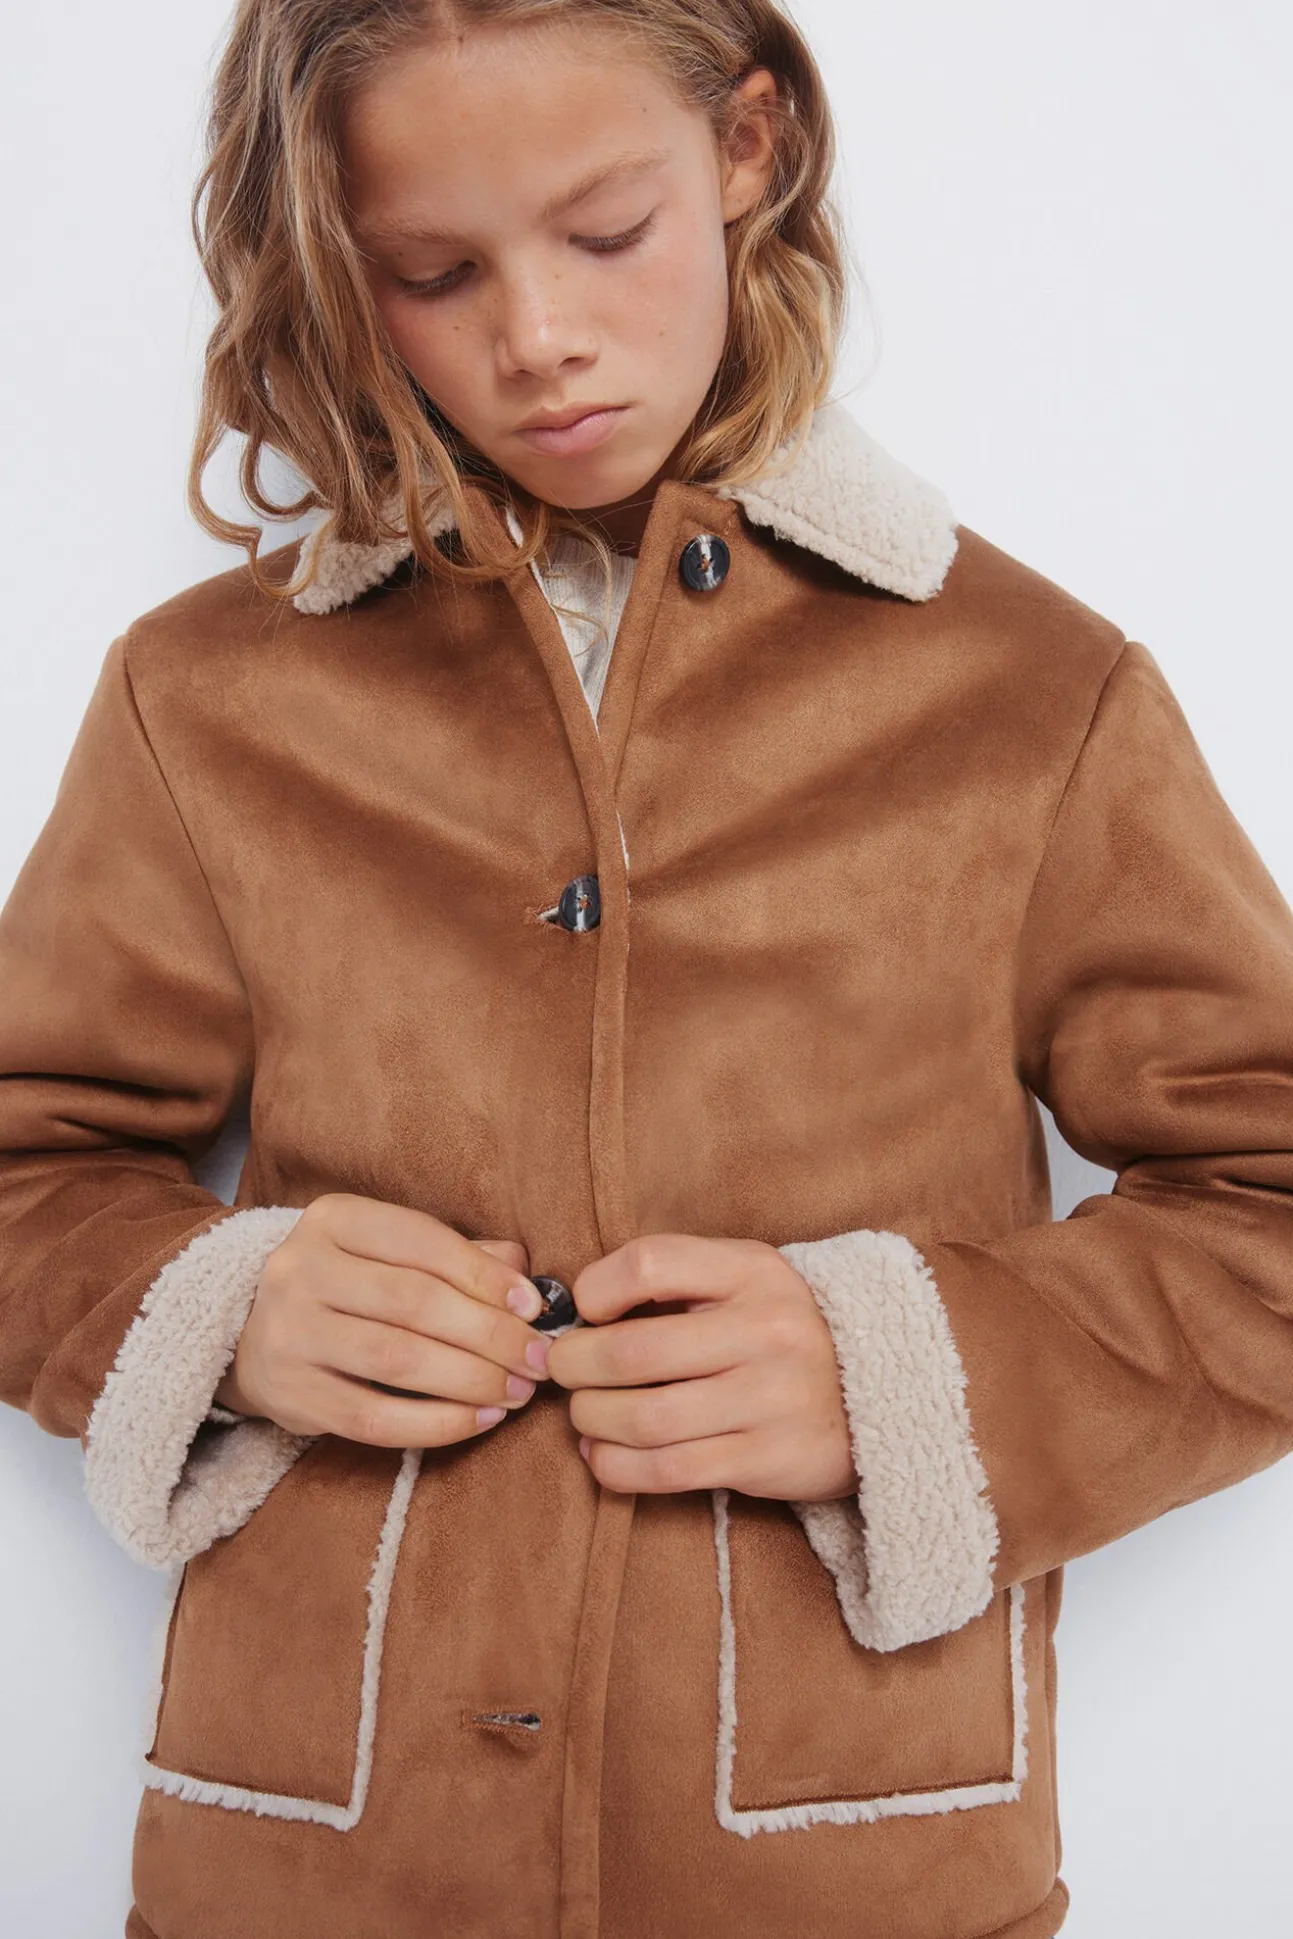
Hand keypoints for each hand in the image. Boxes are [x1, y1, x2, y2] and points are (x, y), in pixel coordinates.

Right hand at [212, 1193, 554, 1446]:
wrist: (253, 1337)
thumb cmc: (347, 1289)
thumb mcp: (389, 1254)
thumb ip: (456, 1257)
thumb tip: (522, 1271)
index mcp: (333, 1219)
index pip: (421, 1242)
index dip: (484, 1276)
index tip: (534, 1307)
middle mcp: (301, 1268)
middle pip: (414, 1302)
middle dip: (490, 1334)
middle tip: (539, 1359)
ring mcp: (289, 1333)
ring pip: (398, 1360)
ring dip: (472, 1380)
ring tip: (517, 1391)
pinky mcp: (290, 1395)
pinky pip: (375, 1417)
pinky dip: (437, 1422)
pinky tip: (480, 1421)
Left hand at [544, 1234, 857, 1501]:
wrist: (883, 1394)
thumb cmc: (785, 1332)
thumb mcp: (749, 1280)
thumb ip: (678, 1281)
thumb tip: (579, 1311)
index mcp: (753, 1271)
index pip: (650, 1263)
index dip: (597, 1288)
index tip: (587, 1310)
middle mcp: (764, 1331)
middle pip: (632, 1351)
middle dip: (574, 1365)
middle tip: (562, 1370)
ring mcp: (768, 1399)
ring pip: (643, 1417)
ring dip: (590, 1419)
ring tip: (584, 1414)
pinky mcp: (765, 1459)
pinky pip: (668, 1470)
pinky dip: (616, 1465)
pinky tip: (603, 1454)